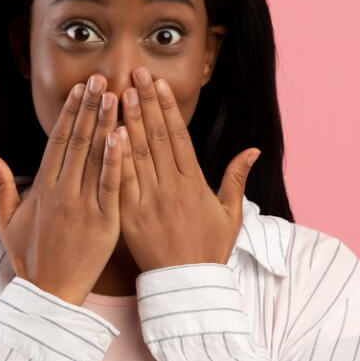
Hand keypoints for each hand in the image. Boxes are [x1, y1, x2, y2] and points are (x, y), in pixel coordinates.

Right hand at [0, 74, 123, 304]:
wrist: (49, 294)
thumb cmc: (30, 256)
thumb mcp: (8, 220)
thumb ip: (1, 184)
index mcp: (43, 188)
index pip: (57, 141)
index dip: (69, 112)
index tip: (80, 88)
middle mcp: (62, 192)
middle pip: (77, 141)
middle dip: (89, 107)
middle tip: (101, 78)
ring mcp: (83, 207)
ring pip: (95, 158)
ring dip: (105, 124)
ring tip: (116, 96)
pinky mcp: (104, 224)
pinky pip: (111, 186)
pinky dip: (116, 160)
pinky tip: (122, 136)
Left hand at [116, 67, 260, 272]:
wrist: (186, 286)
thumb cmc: (209, 250)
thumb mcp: (230, 215)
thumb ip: (237, 179)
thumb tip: (253, 149)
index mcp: (194, 184)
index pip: (179, 137)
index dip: (167, 108)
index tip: (159, 84)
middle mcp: (171, 188)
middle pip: (155, 137)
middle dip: (144, 103)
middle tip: (134, 74)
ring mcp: (148, 201)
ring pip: (136, 154)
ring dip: (126, 121)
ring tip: (117, 93)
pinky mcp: (128, 216)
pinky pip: (120, 181)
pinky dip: (113, 157)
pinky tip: (106, 133)